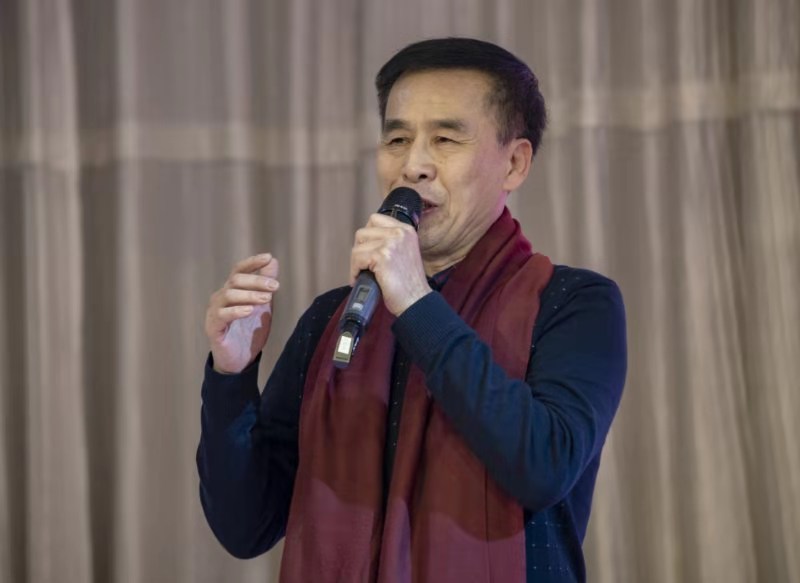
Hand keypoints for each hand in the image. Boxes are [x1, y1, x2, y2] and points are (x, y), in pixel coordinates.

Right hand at [205, 253, 279, 373]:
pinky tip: (249, 311)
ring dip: (249, 295)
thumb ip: (266, 285)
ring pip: (228, 295)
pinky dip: (236, 311)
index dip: (252, 262)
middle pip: (235, 280)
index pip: (239, 270)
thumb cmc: (250, 330)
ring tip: (267, 299)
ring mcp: (215, 312)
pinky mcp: (213, 327)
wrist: (241, 359)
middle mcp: (221, 297)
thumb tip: (273, 262)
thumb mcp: (263, 306)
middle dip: (257, 281)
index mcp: (233, 291)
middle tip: (275, 286)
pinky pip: (222, 315)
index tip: (268, 257)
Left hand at [350, 213, 431, 315]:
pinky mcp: (381, 256)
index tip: (367, 251)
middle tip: (363, 264)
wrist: (416, 301)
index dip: (367, 237)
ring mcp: (391, 243)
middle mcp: (400, 233)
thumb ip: (391, 242)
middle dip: (359, 249)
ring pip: (358, 246)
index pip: (375, 219)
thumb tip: (367, 242)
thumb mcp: (405, 253)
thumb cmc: (409, 284)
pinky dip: (354, 271)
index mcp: (406, 230)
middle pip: (363, 232)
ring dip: (356, 262)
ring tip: (362, 273)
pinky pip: (356, 258)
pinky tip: (359, 279)